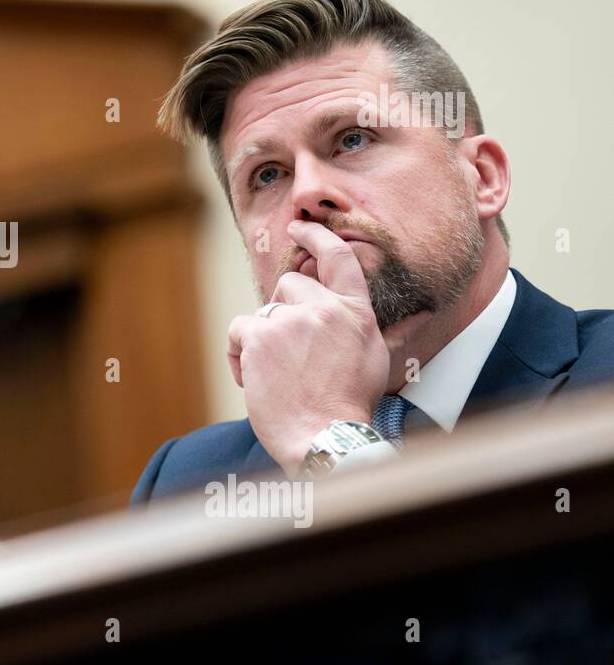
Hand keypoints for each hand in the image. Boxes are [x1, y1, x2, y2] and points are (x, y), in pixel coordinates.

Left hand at [227, 219, 390, 474]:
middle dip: (284, 311)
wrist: (323, 435)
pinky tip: (255, 379)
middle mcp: (324, 309)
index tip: (299, 228)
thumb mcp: (378, 360)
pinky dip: (240, 355)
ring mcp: (290, 320)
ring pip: (263, 311)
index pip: (338, 258)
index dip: (316, 237)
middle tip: (291, 352)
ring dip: (262, 339)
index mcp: (354, 312)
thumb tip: (425, 313)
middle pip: (289, 284)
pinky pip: (239, 330)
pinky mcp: (259, 335)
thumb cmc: (350, 403)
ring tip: (278, 374)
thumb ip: (391, 330)